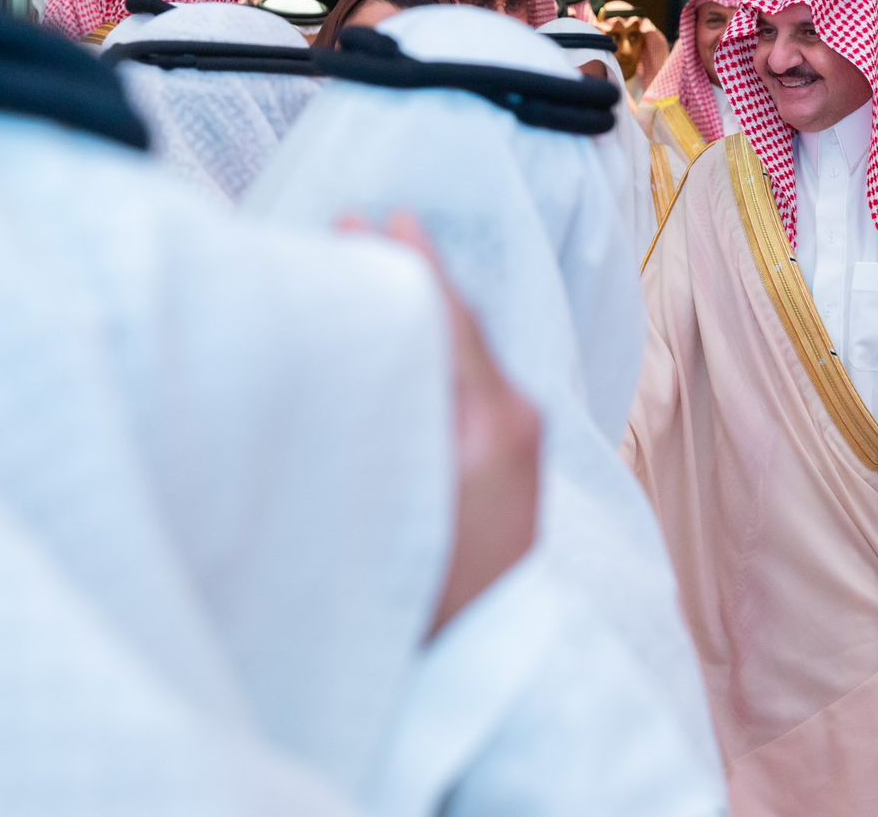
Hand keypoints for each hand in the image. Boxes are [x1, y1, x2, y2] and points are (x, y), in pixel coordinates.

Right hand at [341, 214, 541, 637]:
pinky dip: (438, 354)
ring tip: (372, 278)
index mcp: (494, 418)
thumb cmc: (435, 594)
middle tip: (360, 236)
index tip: (373, 222)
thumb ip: (389, 420)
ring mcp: (520, 437)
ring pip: (466, 353)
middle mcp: (517, 417)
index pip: (450, 319)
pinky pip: (473, 381)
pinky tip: (401, 348)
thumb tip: (357, 352)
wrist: (490, 655)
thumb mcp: (399, 503)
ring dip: (423, 316)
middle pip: (459, 328)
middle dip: (411, 282)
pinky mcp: (512, 457)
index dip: (409, 267)